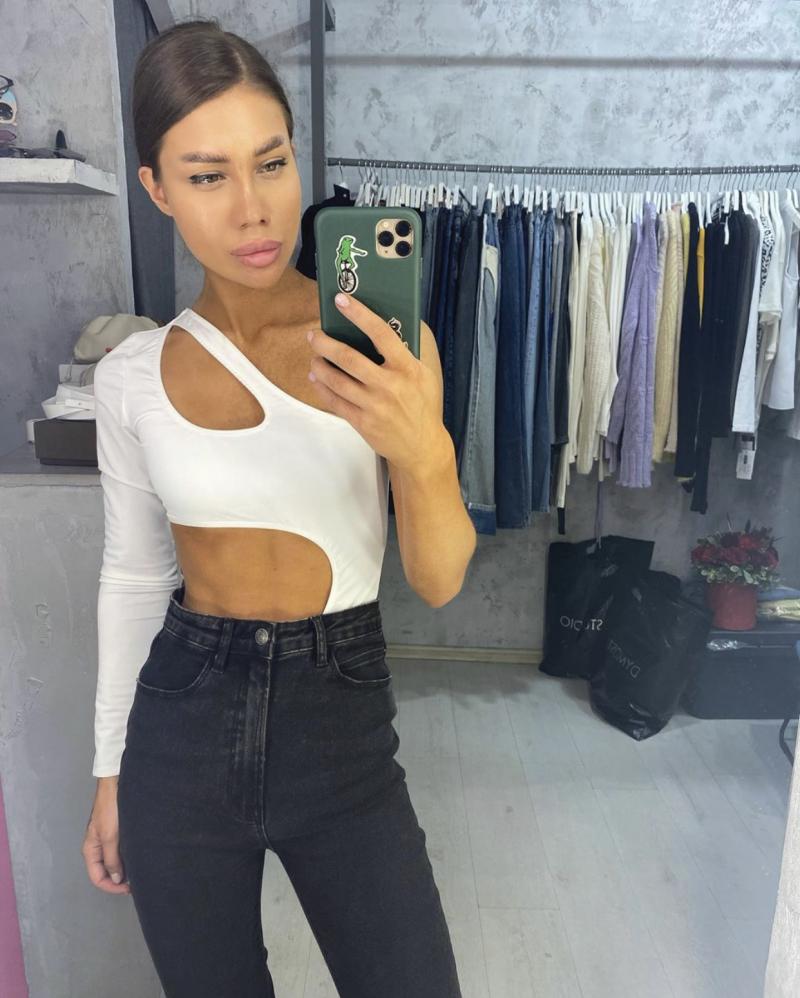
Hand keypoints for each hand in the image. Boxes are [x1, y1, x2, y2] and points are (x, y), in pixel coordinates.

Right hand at [81, 779, 130, 894]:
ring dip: (124, 869)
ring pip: (113, 862)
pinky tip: (138, 858)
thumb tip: (116, 879)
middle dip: (119, 880)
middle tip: (137, 882)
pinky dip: (127, 858)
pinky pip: (119, 851)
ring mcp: (106, 839)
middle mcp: (97, 847)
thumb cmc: (110, 809)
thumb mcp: (110, 836)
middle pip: (105, 872)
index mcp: (91, 850)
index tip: (129, 888)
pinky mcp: (116, 832)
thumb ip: (111, 858)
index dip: (112, 887)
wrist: (116, 785)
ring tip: (139, 872)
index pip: (97, 878)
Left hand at [306, 292, 443, 474]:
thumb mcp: (424, 376)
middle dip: (325, 343)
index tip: (341, 300)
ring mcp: (374, 405)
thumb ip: (405, 353)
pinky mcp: (362, 422)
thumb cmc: (423, 406)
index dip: (359, 314)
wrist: (422, 447)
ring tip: (314, 356)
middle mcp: (389, 385)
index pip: (381, 333)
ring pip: (336, 379)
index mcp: (407, 367)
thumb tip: (383, 326)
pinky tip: (316, 377)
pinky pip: (334, 401)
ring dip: (319, 365)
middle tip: (314, 334)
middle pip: (348, 357)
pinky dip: (321, 387)